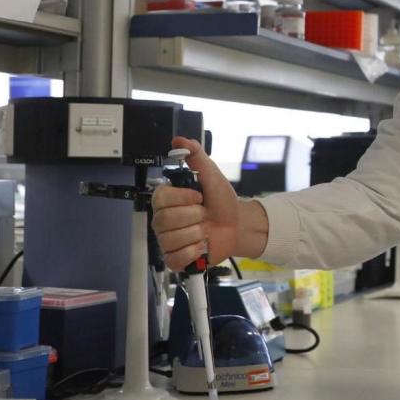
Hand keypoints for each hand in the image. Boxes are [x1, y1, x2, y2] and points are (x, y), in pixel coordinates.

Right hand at [151, 136, 244, 269]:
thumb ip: (196, 156)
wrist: (237, 225)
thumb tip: (179, 140)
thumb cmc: (222, 202)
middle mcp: (162, 220)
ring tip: (204, 230)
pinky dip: (194, 252)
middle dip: (194, 216)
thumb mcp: (212, 175)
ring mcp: (167, 240)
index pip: (161, 198)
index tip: (199, 197)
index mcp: (167, 200)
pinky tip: (202, 245)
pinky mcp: (175, 259)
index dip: (183, 198)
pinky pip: (175, 258)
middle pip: (166, 219)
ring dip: (197, 234)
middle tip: (204, 214)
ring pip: (172, 239)